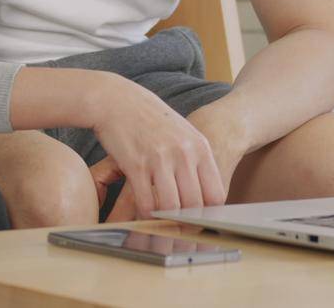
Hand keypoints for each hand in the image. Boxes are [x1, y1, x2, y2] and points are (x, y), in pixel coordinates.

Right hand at [87, 77, 226, 220]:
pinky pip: (146, 202)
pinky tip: (144, 215)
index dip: (209, 214)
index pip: (215, 194)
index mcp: (199, 147)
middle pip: (194, 204)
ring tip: (164, 228)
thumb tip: (206, 193)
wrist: (117, 99)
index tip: (200, 223)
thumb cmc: (150, 118)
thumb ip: (195, 160)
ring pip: (172, 207)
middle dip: (188, 223)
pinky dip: (146, 215)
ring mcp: (160, 159)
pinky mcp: (136, 164)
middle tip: (181, 233)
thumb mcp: (182, 133)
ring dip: (166, 222)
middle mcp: (183, 153)